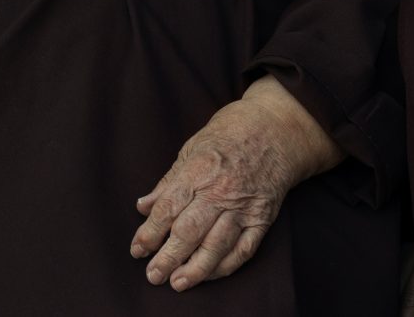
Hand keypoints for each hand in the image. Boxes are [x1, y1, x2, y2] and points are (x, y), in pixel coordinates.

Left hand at [129, 78, 339, 292]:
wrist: (276, 130)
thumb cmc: (229, 135)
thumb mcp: (192, 148)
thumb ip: (168, 182)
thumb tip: (143, 206)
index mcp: (198, 171)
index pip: (168, 209)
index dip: (150, 233)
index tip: (137, 249)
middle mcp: (220, 192)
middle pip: (189, 232)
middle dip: (167, 257)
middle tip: (152, 275)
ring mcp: (243, 207)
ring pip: (216, 246)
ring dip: (195, 269)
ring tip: (177, 283)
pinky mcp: (262, 219)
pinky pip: (243, 250)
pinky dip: (225, 266)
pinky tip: (208, 275)